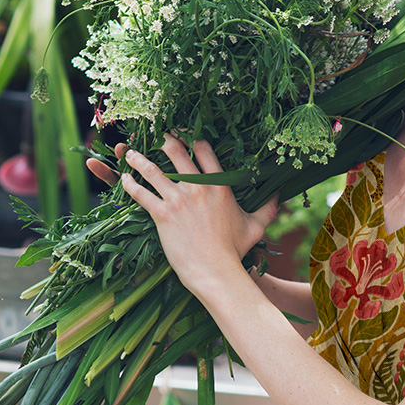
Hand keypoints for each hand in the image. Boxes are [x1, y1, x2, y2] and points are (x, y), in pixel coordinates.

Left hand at [89, 134, 279, 295]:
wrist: (216, 271)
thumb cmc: (235, 250)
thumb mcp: (256, 226)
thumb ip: (268, 208)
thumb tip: (280, 194)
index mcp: (220, 186)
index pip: (204, 151)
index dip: (193, 138)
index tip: (185, 132)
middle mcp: (198, 188)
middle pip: (177, 153)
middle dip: (165, 140)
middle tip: (158, 135)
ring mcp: (179, 201)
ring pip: (153, 170)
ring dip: (139, 159)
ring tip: (130, 154)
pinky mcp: (163, 215)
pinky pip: (141, 194)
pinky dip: (130, 185)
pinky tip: (124, 180)